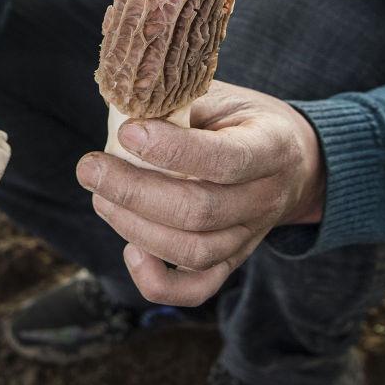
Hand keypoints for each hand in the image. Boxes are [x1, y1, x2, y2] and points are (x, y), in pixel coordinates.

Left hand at [76, 80, 325, 305]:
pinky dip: (158, 281)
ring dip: (136, 228)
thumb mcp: (224, 96)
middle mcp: (265, 199)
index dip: (173, 150)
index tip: (126, 132)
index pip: (226, 159)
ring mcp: (250, 236)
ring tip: (100, 197)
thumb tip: (125, 108)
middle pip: (200, 212)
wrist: (295, 160)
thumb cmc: (243, 119)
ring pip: (194, 251)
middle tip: (90, 168)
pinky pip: (197, 289)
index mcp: (272, 148)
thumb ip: (181, 102)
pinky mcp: (232, 260)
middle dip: (134, 192)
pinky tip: (130, 250)